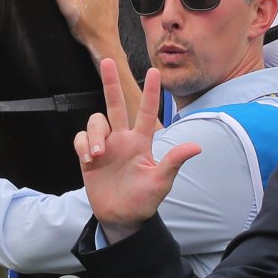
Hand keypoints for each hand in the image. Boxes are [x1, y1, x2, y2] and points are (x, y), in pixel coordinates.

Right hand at [74, 59, 199, 240]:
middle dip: (111, 82)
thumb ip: (173, 162)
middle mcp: (122, 138)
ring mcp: (105, 145)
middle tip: (106, 59)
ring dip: (95, 135)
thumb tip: (196, 146)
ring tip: (98, 155)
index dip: (151, 92)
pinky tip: (89, 160)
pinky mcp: (88, 155)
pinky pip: (80, 138)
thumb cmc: (144, 200)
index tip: (154, 71)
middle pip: (115, 104)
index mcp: (141, 142)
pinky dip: (83, 145)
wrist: (121, 217)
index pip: (146, 112)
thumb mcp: (161, 182)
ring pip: (95, 121)